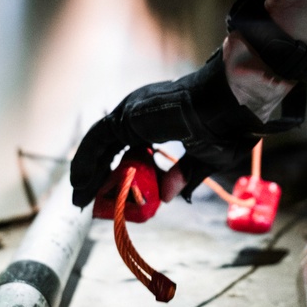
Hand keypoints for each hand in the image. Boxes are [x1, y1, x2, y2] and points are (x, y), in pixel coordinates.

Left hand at [70, 50, 278, 208]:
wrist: (226, 107)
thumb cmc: (224, 128)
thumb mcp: (204, 158)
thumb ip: (184, 175)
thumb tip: (167, 195)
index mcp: (159, 116)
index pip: (130, 145)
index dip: (120, 169)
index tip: (115, 191)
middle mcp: (141, 110)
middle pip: (111, 146)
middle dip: (99, 173)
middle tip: (90, 198)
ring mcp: (132, 111)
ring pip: (101, 145)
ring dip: (89, 172)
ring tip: (80, 197)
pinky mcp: (125, 117)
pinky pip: (97, 142)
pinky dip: (86, 162)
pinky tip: (80, 183)